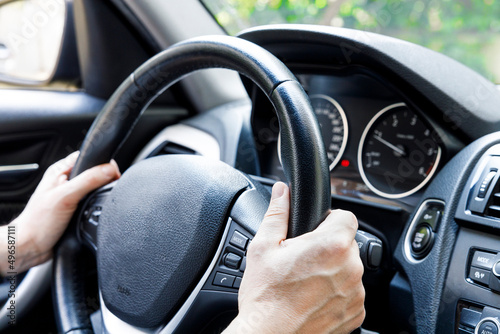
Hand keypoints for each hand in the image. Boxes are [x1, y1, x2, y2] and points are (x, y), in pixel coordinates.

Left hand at [0, 151, 120, 274]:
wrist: (31, 248)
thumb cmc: (38, 223)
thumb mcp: (66, 197)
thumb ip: (88, 181)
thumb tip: (109, 170)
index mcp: (60, 170)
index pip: (89, 158)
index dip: (104, 164)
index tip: (113, 175)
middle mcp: (66, 181)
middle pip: (95, 173)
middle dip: (103, 181)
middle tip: (104, 192)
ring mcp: (71, 196)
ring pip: (95, 189)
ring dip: (100, 196)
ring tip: (95, 204)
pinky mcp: (75, 209)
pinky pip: (93, 203)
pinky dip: (97, 207)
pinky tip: (93, 212)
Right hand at [225, 182, 364, 333]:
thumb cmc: (265, 296)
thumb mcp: (263, 247)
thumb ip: (278, 213)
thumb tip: (282, 192)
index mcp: (332, 246)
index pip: (347, 217)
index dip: (330, 219)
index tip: (316, 229)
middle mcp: (351, 269)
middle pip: (347, 243)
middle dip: (329, 246)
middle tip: (303, 259)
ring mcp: (356, 294)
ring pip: (349, 269)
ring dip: (334, 270)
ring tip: (306, 281)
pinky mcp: (356, 313)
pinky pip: (351, 293)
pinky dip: (337, 293)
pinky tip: (313, 297)